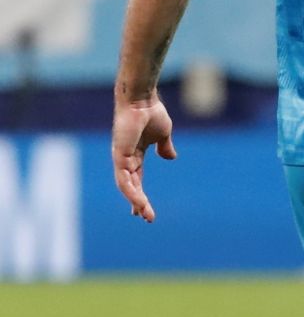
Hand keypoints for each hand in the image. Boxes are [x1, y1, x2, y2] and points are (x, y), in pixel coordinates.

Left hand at [112, 96, 177, 222]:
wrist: (142, 99)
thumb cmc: (151, 112)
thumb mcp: (163, 134)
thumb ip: (165, 147)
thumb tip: (170, 157)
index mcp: (134, 154)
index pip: (136, 178)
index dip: (140, 193)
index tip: (144, 209)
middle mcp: (125, 159)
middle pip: (131, 186)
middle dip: (138, 202)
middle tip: (145, 217)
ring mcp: (120, 158)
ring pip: (127, 187)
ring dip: (136, 201)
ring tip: (144, 214)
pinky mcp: (119, 156)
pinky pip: (124, 180)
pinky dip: (131, 192)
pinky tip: (139, 201)